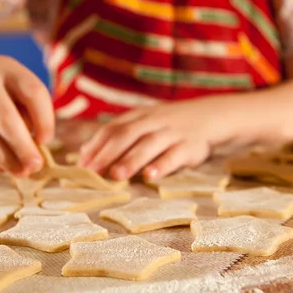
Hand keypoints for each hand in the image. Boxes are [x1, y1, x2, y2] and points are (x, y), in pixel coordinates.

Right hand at [0, 49, 54, 175]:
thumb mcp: (13, 79)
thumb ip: (28, 106)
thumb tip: (37, 146)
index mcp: (7, 68)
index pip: (33, 92)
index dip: (44, 119)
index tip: (46, 140)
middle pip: (6, 118)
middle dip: (23, 147)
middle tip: (36, 166)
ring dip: (5, 160)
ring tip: (21, 172)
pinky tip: (1, 168)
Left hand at [78, 98, 222, 180]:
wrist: (209, 116)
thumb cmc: (168, 125)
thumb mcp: (143, 123)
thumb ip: (116, 136)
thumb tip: (83, 154)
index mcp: (139, 116)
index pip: (114, 127)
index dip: (97, 145)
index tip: (82, 164)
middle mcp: (154, 122)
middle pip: (128, 134)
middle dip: (109, 153)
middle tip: (93, 172)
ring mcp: (172, 133)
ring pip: (149, 144)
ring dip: (132, 160)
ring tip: (116, 175)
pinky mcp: (190, 146)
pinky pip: (174, 156)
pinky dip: (161, 165)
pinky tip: (150, 176)